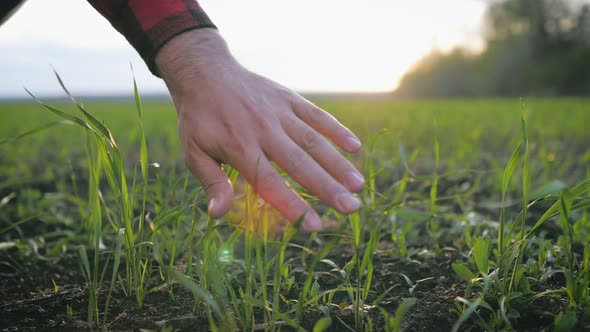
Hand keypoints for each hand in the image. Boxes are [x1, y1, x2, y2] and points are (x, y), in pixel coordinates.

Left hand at [155, 28, 363, 231]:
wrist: (205, 72)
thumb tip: (217, 215)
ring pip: (313, 140)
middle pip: (300, 163)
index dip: (294, 205)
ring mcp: (279, 112)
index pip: (270, 182)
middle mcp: (264, 130)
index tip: (315, 226)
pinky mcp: (288, 98)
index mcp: (239, 147)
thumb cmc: (199, 118)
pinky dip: (336, 129)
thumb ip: (211, 182)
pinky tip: (355, 147)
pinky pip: (316, 115)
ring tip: (358, 185)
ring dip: (337, 163)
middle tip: (351, 209)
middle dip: (327, 188)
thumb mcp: (193, 151)